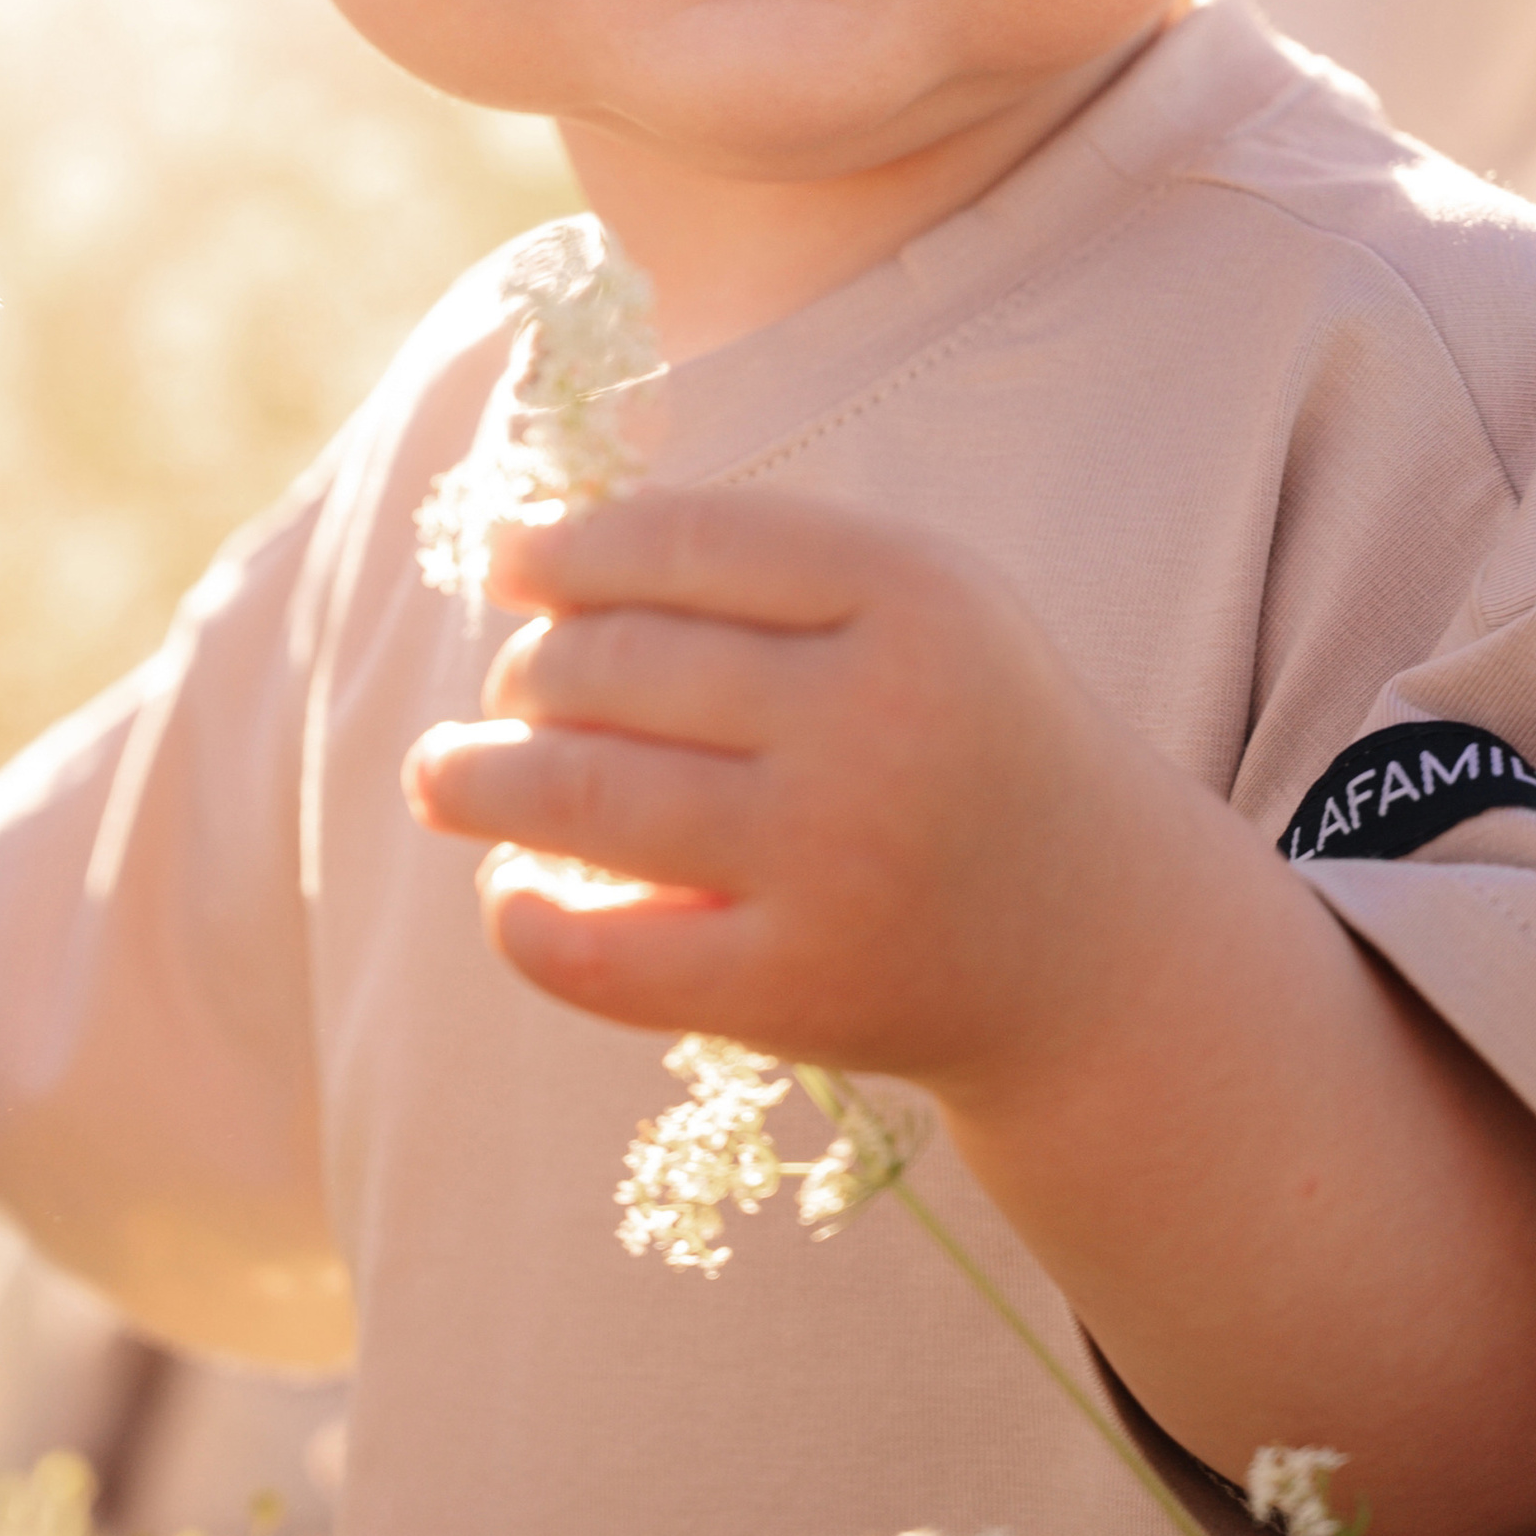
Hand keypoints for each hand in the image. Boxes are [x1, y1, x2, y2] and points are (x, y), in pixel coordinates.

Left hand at [402, 485, 1171, 1082]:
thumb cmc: (967, 737)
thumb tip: (533, 551)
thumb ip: (760, 562)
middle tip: (509, 685)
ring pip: (585, 800)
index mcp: (916, 597)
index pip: (683, 543)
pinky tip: (507, 893)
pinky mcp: (796, 992)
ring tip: (441, 774)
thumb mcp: (922, 606)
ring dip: (477, 779)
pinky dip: (525, 922)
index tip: (509, 563)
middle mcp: (876, 722)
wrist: (1094, 943)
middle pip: (617, 667)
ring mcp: (834, 864)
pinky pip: (605, 956)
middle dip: (528, 671)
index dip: (567, 547)